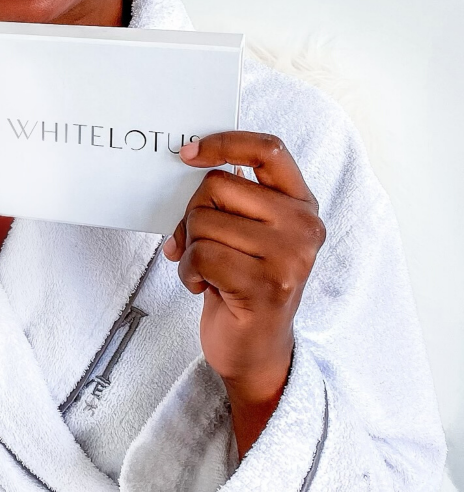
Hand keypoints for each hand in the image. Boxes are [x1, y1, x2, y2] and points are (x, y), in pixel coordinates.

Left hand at [162, 132, 325, 455]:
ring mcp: (290, 256)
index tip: (188, 153)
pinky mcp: (267, 286)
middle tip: (197, 242)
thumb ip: (231, 197)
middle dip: (192, 214)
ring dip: (189, 247)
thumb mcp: (244, 230)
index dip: (225, 143)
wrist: (254, 349)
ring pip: (204, 221)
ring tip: (207, 269)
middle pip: (218, 185)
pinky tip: (203, 286)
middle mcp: (304, 225)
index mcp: (300, 203)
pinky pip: (201, 255)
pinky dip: (188, 271)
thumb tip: (188, 160)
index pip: (268, 149)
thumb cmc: (240, 280)